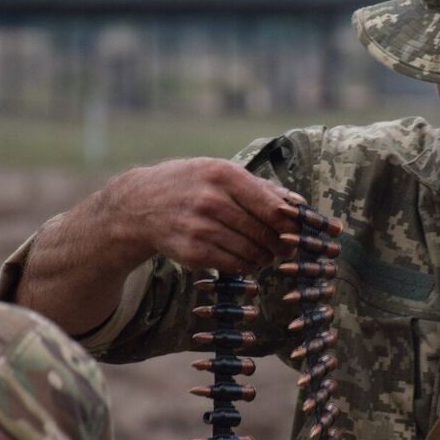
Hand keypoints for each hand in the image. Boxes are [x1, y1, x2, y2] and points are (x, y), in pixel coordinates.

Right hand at [107, 158, 303, 274]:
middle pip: (265, 232)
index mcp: (223, 175)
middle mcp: (211, 200)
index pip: (273, 207)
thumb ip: (260, 187)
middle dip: (282, 244)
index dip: (292, 224)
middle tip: (286, 248)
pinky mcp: (193, 253)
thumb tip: (299, 205)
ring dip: (265, 257)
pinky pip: (235, 266)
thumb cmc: (190, 185)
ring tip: (266, 254)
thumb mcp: (220, 173)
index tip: (299, 231)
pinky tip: (247, 261)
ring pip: (253, 252)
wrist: (140, 205)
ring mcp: (200, 228)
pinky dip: (247, 267)